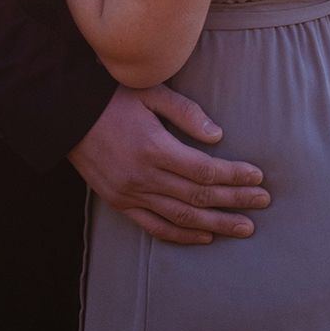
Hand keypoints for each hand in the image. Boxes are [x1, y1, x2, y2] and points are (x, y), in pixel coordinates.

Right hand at [68, 85, 269, 246]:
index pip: (205, 170)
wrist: (67, 116)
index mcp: (155, 148)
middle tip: (263, 205)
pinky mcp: (119, 203)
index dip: (235, 176)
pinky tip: (204, 237)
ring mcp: (130, 194)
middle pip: (199, 196)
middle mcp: (144, 176)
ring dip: (215, 224)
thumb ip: (187, 114)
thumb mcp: (151, 93)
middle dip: (234, 202)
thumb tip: (218, 136)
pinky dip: (181, 234)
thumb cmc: (113, 97)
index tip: (259, 178)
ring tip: (243, 228)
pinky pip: (154, 226)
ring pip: (180, 216)